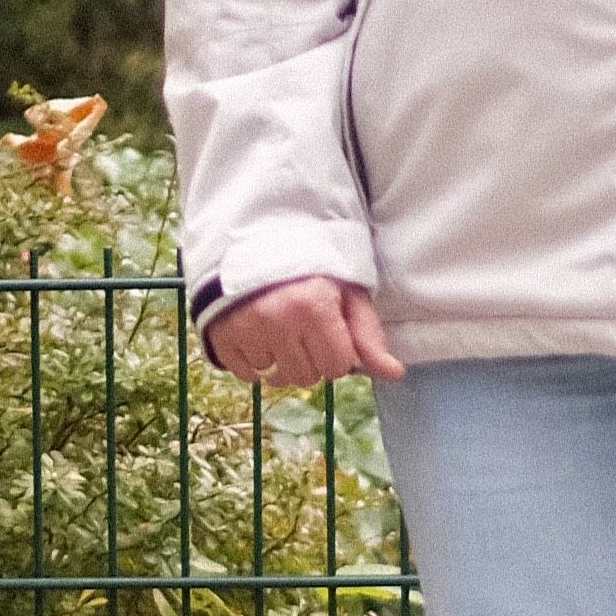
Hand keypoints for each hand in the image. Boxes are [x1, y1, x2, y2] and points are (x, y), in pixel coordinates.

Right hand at [208, 273, 404, 384]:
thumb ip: (368, 334)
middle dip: (310, 359)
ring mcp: (245, 328)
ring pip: (274, 376)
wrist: (253, 238)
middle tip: (303, 329)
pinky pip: (245, 373)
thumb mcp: (347, 290)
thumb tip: (394, 373)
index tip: (330, 333)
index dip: (337, 354)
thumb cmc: (310, 264)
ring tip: (279, 329)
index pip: (336, 367)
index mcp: (314, 307)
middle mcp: (278, 320)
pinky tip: (258, 336)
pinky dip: (253, 362)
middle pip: (306, 377)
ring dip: (281, 360)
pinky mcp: (221, 334)